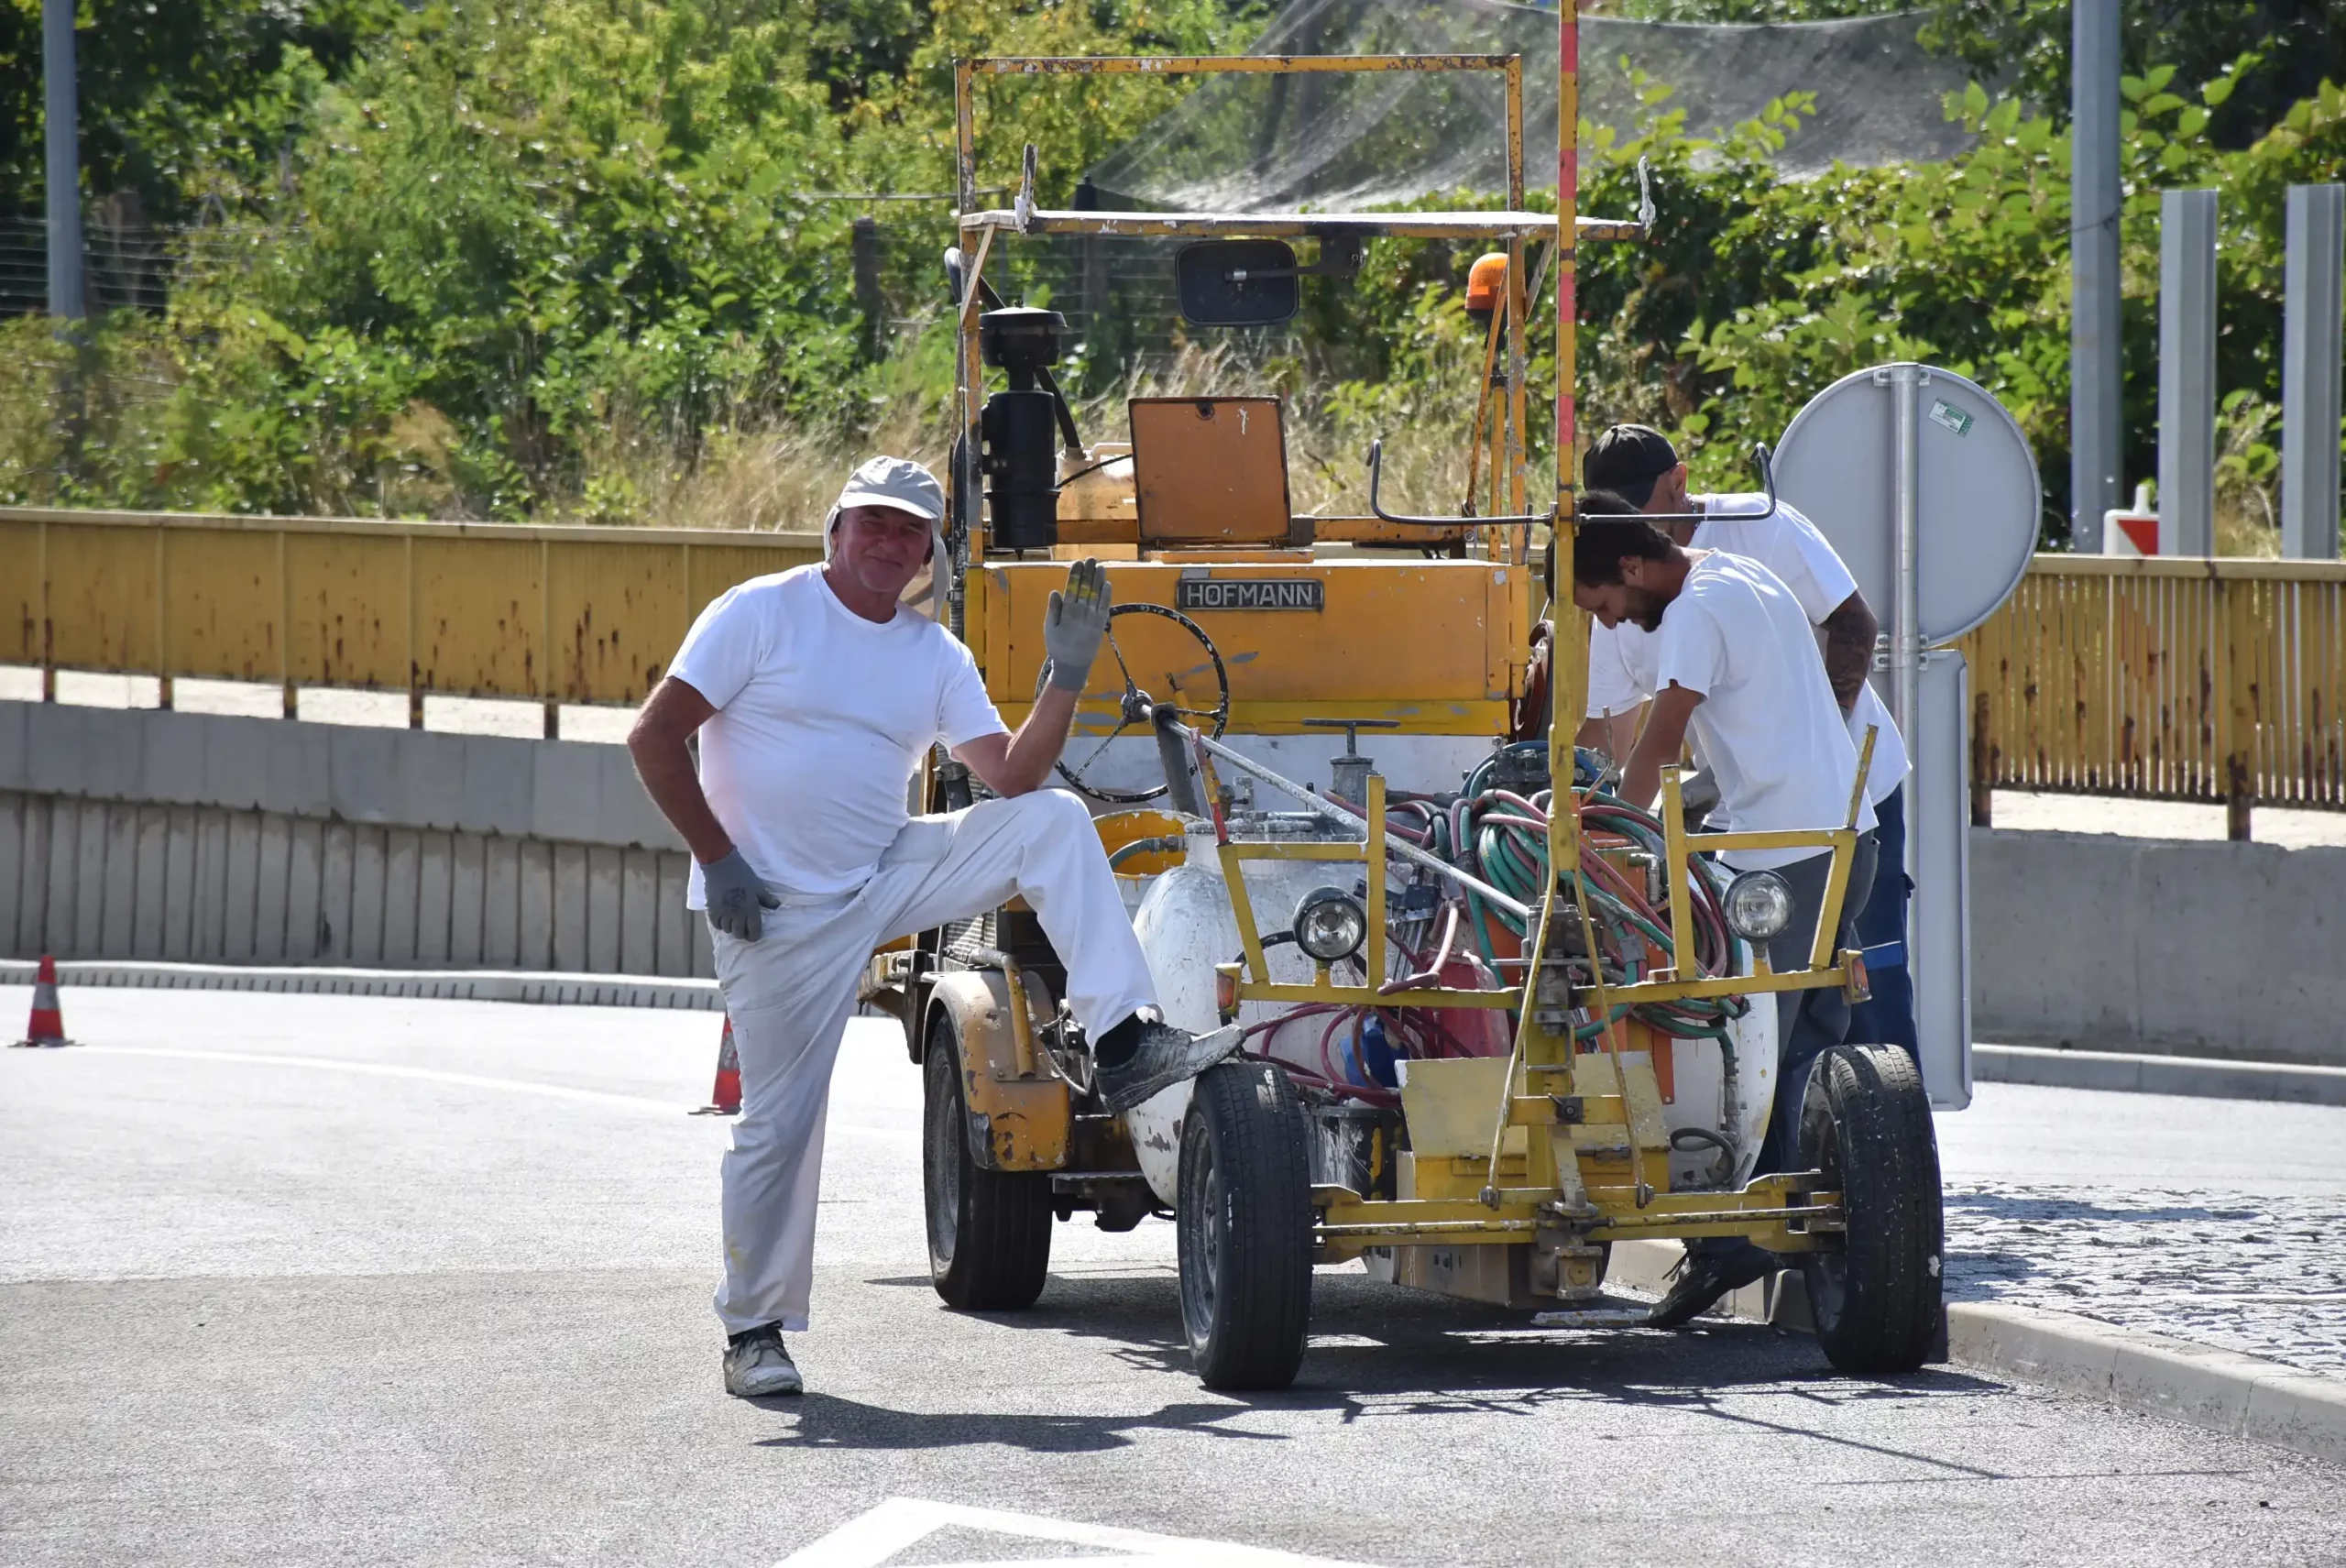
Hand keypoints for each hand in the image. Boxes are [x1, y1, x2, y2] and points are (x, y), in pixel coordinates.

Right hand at [702, 847, 779, 940]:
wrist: (721, 865)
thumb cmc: (743, 874)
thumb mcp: (758, 886)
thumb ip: (767, 899)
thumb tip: (777, 907)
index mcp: (751, 909)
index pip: (753, 931)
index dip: (754, 936)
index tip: (754, 935)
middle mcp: (737, 914)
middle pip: (739, 934)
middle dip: (742, 933)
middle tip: (743, 927)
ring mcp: (723, 913)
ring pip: (727, 930)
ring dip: (731, 927)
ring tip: (733, 921)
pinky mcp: (712, 909)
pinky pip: (716, 924)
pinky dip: (720, 924)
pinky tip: (723, 918)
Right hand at [1042, 558, 1111, 691]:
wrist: (1073, 665)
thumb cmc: (1058, 646)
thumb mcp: (1049, 629)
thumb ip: (1053, 610)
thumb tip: (1055, 592)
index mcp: (1066, 613)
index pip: (1072, 590)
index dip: (1075, 576)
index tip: (1077, 563)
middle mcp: (1081, 614)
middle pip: (1085, 589)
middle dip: (1088, 573)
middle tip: (1091, 559)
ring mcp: (1092, 619)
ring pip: (1096, 596)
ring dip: (1099, 580)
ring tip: (1100, 567)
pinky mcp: (1101, 625)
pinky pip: (1104, 607)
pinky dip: (1106, 596)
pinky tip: (1107, 584)